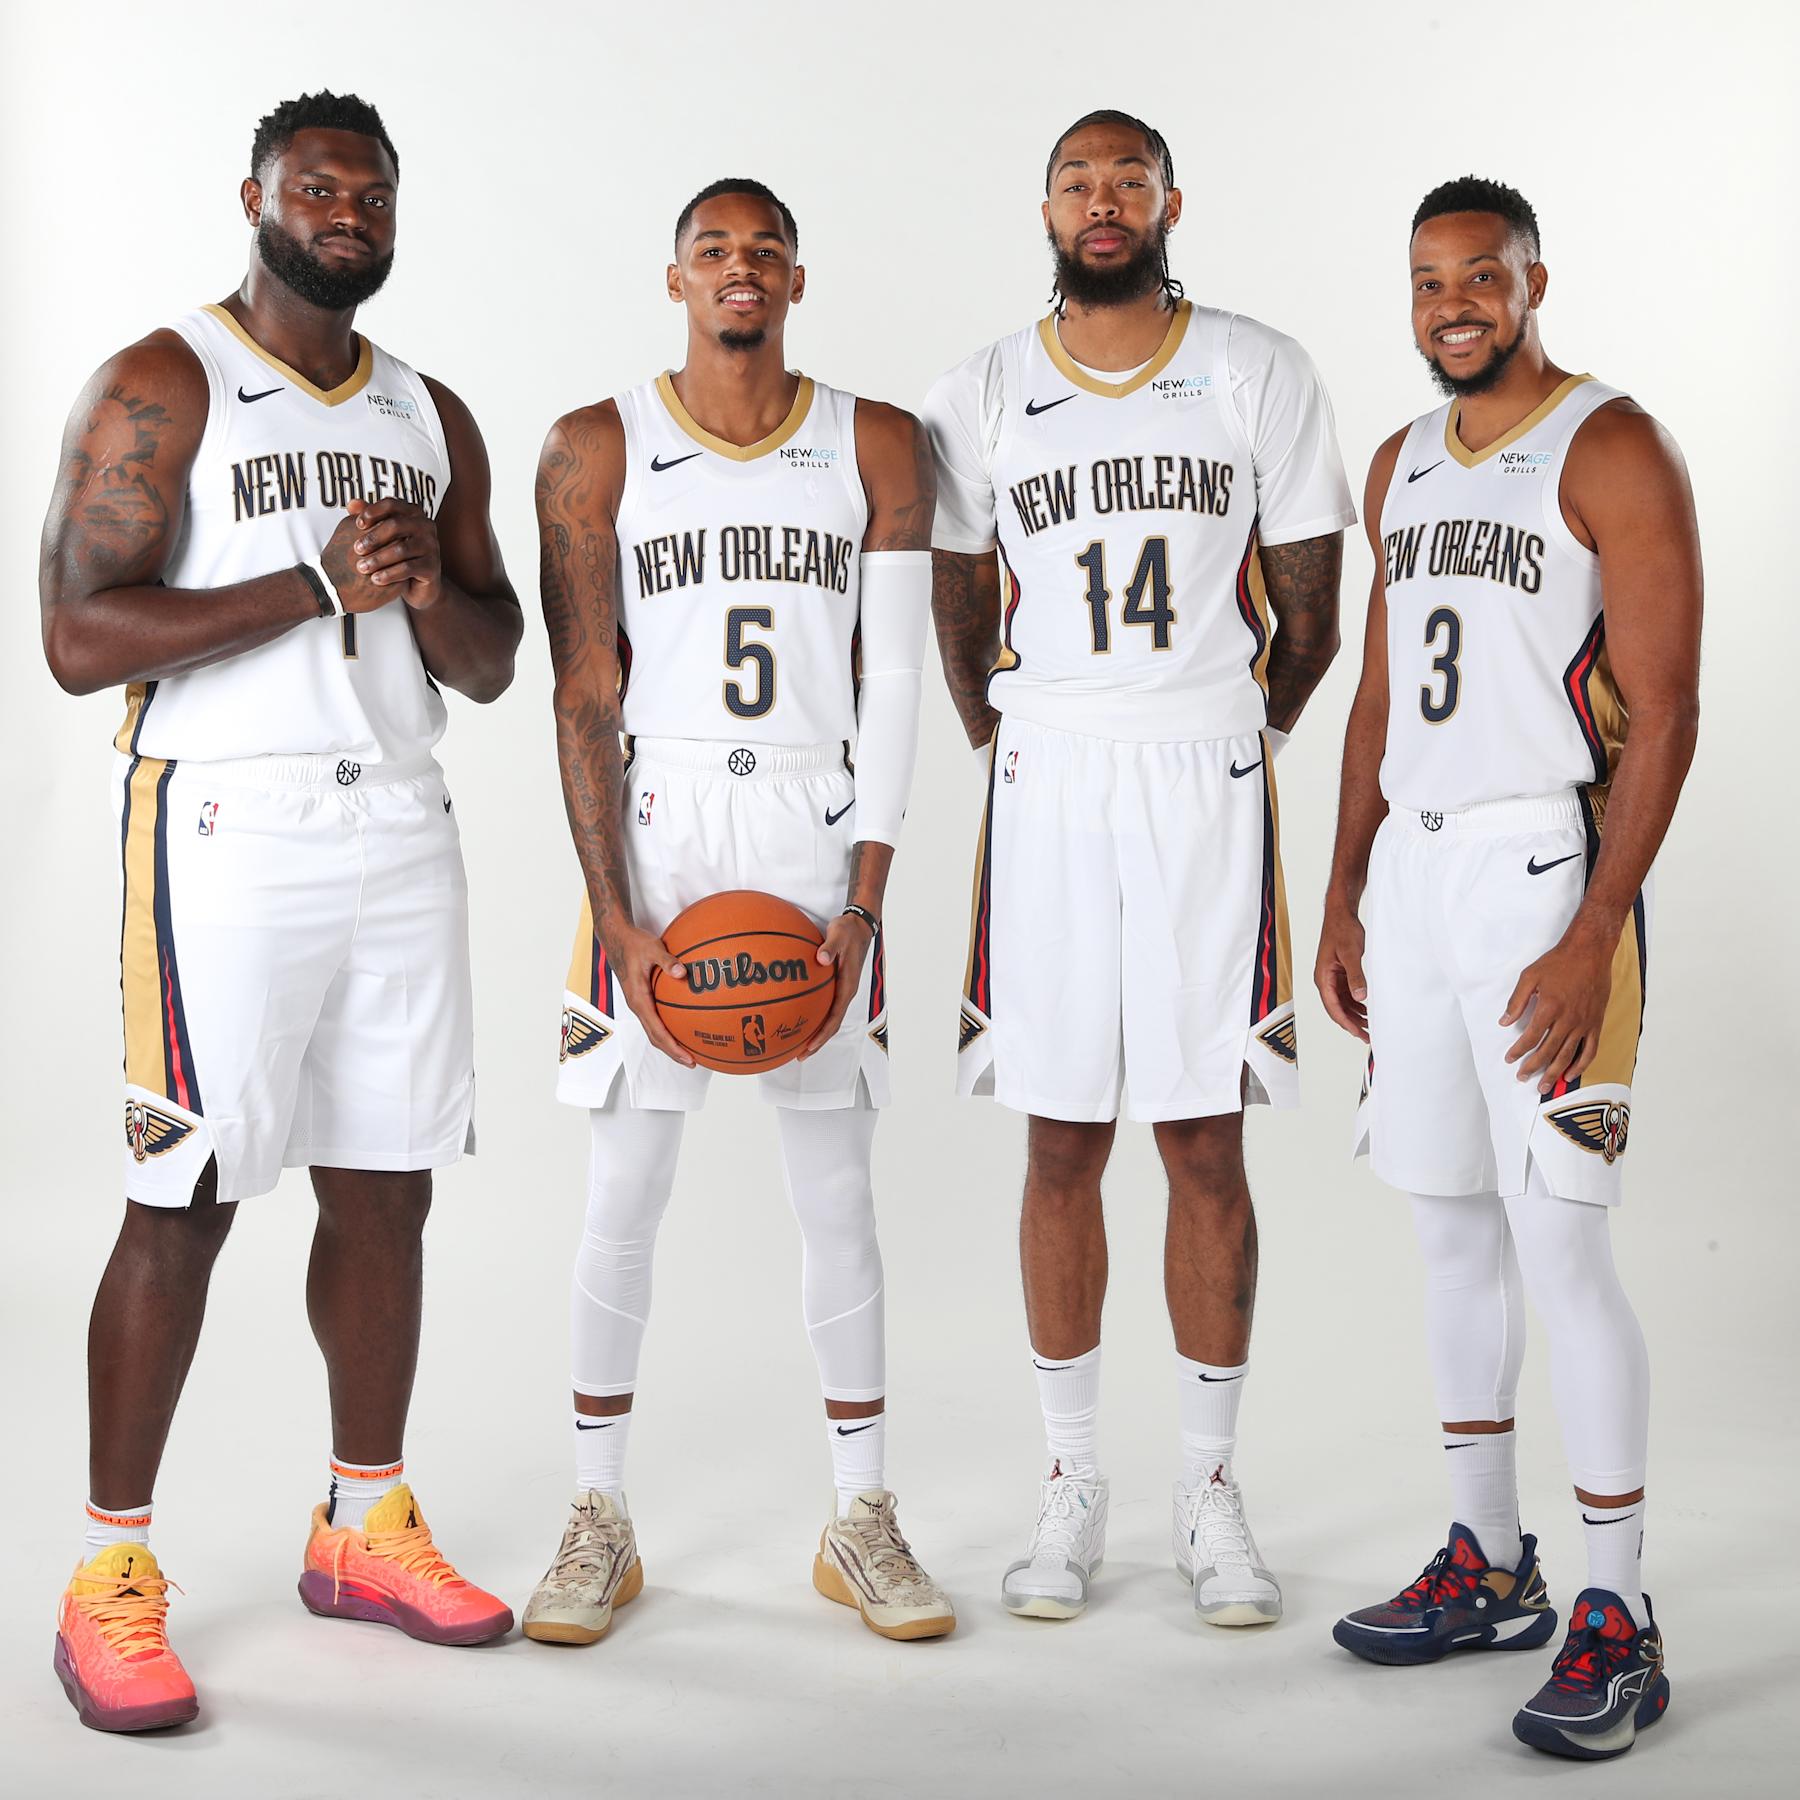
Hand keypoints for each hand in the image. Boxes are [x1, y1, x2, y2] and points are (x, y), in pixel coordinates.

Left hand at [323, 497, 444, 610]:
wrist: (419, 584)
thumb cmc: (399, 555)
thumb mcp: (384, 535)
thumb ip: (370, 518)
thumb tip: (352, 504)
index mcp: (413, 513)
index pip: (392, 505)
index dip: (373, 512)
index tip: (357, 525)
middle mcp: (426, 526)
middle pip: (396, 525)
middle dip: (373, 537)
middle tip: (356, 549)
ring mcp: (431, 546)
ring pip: (401, 549)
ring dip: (378, 558)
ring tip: (362, 567)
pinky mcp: (432, 567)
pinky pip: (408, 568)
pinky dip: (389, 574)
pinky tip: (375, 579)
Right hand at [606, 919, 695, 1067]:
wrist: (616, 939)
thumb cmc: (633, 944)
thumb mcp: (653, 948)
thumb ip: (668, 961)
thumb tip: (683, 972)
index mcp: (638, 999)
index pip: (657, 1031)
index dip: (673, 1047)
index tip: (688, 1057)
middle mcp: (637, 1006)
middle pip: (655, 1037)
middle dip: (673, 1052)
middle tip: (693, 1061)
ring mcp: (638, 1004)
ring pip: (654, 1031)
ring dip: (670, 1043)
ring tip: (689, 1051)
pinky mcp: (641, 999)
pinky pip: (655, 1020)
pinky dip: (667, 1029)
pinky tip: (683, 1026)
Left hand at [796, 911, 872, 1059]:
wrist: (859, 926)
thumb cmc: (848, 931)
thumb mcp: (839, 934)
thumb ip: (830, 947)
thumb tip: (820, 958)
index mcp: (848, 986)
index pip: (835, 1017)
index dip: (822, 1034)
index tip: (809, 1046)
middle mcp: (845, 992)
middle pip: (831, 1024)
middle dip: (817, 1041)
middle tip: (799, 1055)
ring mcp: (841, 990)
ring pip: (829, 1017)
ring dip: (815, 1032)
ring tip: (798, 1044)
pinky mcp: (836, 985)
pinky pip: (824, 1006)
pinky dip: (813, 1016)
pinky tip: (798, 1016)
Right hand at [1314, 901, 1368, 1040]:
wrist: (1340, 914)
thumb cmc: (1342, 930)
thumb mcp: (1352, 954)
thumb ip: (1356, 977)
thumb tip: (1360, 997)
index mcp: (1323, 977)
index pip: (1333, 1007)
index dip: (1346, 1022)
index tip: (1358, 1033)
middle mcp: (1325, 980)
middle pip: (1336, 1008)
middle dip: (1351, 1023)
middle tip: (1367, 1036)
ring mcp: (1332, 977)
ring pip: (1342, 1003)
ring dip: (1354, 1015)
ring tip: (1369, 1026)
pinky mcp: (1339, 973)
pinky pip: (1346, 994)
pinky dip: (1355, 1003)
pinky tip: (1366, 1008)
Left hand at [1500, 923, 1613, 1092]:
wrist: (1590, 952)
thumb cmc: (1559, 962)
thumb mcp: (1530, 976)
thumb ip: (1516, 1001)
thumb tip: (1504, 1021)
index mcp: (1549, 1008)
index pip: (1530, 1038)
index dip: (1518, 1051)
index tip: (1510, 1059)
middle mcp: (1567, 1019)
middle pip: (1547, 1051)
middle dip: (1533, 1067)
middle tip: (1522, 1077)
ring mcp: (1584, 1023)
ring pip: (1568, 1055)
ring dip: (1555, 1072)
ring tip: (1544, 1086)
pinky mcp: (1596, 1023)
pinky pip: (1590, 1050)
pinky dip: (1581, 1064)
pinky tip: (1571, 1074)